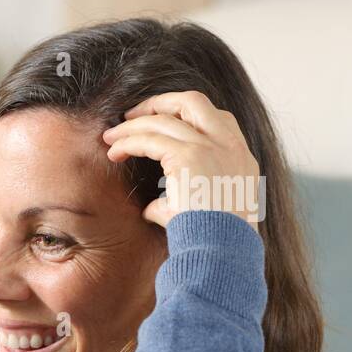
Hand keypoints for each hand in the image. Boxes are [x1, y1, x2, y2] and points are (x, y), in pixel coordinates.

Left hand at [102, 90, 261, 229]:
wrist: (221, 250)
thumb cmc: (212, 241)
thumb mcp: (206, 212)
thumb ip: (182, 199)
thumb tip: (153, 206)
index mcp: (240, 156)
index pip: (216, 117)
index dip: (184, 114)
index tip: (160, 123)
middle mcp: (230, 144)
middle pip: (193, 101)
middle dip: (158, 103)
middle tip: (131, 116)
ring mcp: (211, 146)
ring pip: (164, 119)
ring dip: (133, 125)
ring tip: (110, 137)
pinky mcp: (189, 156)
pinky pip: (149, 139)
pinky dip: (128, 142)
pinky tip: (114, 152)